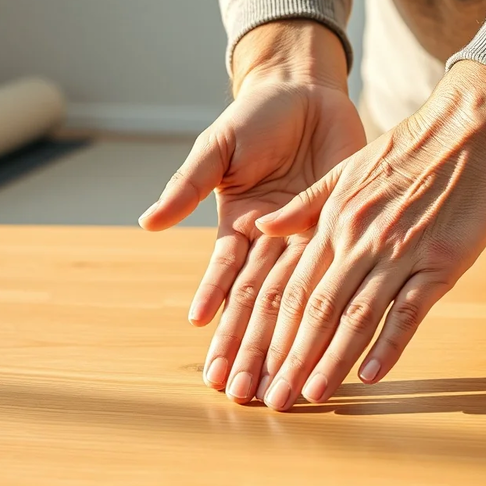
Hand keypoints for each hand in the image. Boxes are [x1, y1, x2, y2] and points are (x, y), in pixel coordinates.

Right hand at [138, 20, 365, 400]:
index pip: (227, 283)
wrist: (305, 90)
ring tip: (276, 382)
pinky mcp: (337, 226)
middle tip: (243, 394)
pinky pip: (335, 270)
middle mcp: (271, 241)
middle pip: (260, 304)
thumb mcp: (218, 148)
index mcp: (237, 226)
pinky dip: (328, 304)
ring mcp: (305, 237)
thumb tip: (148, 224)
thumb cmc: (255, 116)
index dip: (219, 320)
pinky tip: (324, 338)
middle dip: (249, 349)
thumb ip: (188, 186)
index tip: (209, 357)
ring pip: (295, 298)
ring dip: (284, 341)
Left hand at [250, 60, 485, 410]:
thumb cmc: (408, 151)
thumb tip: (260, 227)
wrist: (467, 128)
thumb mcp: (345, 171)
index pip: (294, 286)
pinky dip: (389, 344)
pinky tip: (371, 374)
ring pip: (356, 315)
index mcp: (334, 221)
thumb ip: (304, 206)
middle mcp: (360, 239)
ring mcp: (400, 252)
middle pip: (317, 309)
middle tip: (275, 399)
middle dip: (292, 357)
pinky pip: (409, 310)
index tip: (260, 366)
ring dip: (332, 360)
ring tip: (312, 397)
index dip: (274, 330)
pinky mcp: (439, 261)